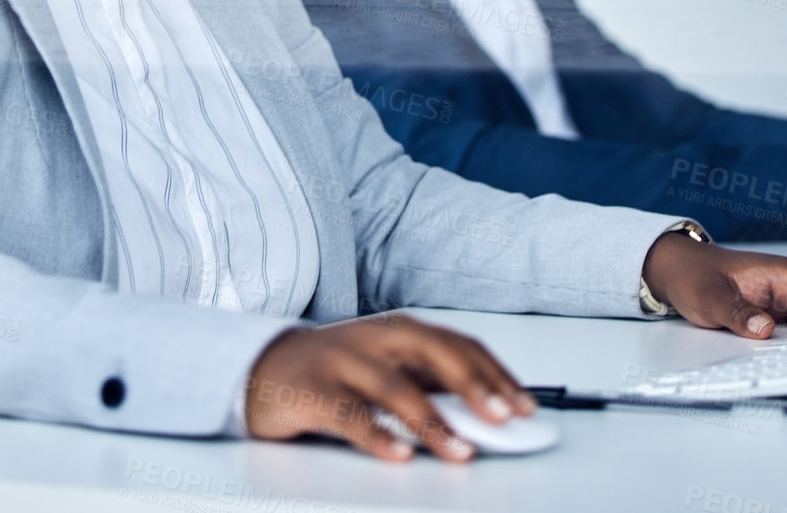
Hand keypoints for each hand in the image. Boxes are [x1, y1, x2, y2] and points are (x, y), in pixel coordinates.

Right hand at [243, 313, 536, 462]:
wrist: (261, 367)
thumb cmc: (335, 369)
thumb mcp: (388, 367)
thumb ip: (430, 384)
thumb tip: (484, 411)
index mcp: (400, 331)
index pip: (459, 345)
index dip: (495, 374)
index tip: (525, 405)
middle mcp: (375, 339)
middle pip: (434, 353)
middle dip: (474, 385)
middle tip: (504, 417)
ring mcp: (343, 362)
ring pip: (395, 388)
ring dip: (434, 422)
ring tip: (461, 450)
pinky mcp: (312, 391)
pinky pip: (349, 416)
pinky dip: (377, 436)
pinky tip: (399, 455)